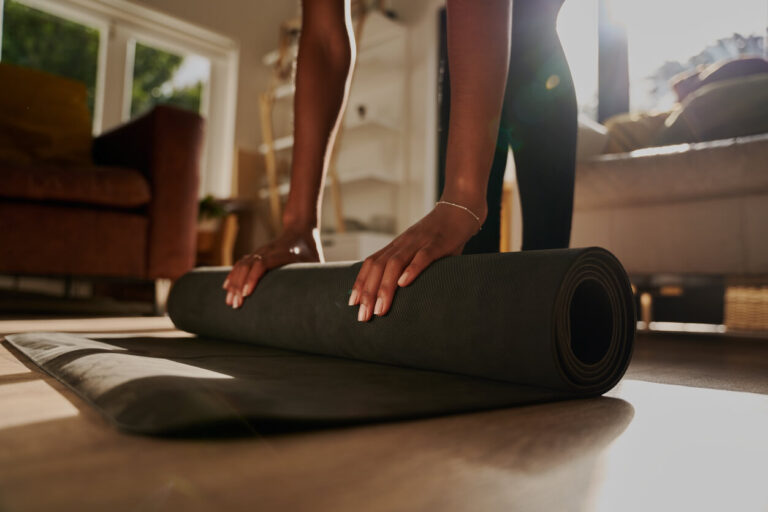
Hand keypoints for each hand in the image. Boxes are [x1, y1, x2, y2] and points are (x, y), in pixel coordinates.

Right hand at [223, 227, 321, 308]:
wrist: (300, 229)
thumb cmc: (310, 250)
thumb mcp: (317, 262)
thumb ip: (317, 277)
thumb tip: (325, 297)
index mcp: (282, 252)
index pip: (263, 263)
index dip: (253, 278)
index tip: (247, 293)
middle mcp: (268, 251)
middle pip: (247, 266)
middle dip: (239, 285)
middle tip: (236, 305)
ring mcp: (260, 251)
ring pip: (241, 265)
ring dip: (233, 283)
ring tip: (230, 301)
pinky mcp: (256, 254)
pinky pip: (240, 264)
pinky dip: (232, 275)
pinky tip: (226, 288)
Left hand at [349, 201, 484, 321]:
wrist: (461, 209)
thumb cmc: (441, 236)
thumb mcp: (420, 250)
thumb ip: (410, 267)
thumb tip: (402, 292)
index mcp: (397, 246)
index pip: (371, 263)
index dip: (360, 282)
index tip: (352, 303)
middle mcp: (403, 243)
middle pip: (379, 267)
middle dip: (368, 293)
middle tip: (363, 315)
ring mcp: (419, 241)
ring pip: (395, 264)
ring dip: (385, 288)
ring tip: (380, 309)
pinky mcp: (437, 243)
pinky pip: (422, 256)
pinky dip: (412, 269)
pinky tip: (404, 284)